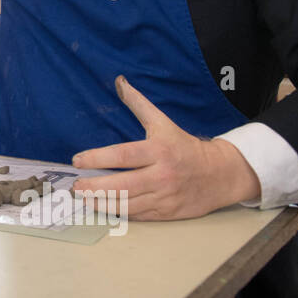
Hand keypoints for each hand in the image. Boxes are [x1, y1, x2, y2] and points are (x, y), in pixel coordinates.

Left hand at [70, 76, 261, 219]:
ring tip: (84, 198)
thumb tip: (119, 82)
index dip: (97, 158)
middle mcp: (161, 175)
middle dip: (95, 187)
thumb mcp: (162, 122)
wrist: (221, 174)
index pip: (123, 155)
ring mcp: (164, 197)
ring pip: (127, 204)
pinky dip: (119, 213)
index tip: (77, 160)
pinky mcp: (167, 213)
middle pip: (122, 185)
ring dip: (102, 203)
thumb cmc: (185, 147)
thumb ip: (139, 104)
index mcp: (159, 151)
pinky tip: (104, 208)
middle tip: (76, 186)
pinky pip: (138, 216)